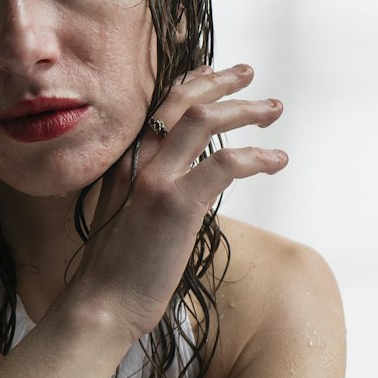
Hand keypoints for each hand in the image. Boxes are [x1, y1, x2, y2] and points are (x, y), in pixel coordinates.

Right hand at [72, 64, 286, 340]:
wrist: (102, 303)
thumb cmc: (117, 271)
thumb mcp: (126, 217)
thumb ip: (150, 192)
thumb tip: (187, 188)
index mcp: (122, 162)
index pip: (157, 105)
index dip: (189, 83)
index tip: (213, 74)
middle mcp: (135, 160)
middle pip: (182, 100)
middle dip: (221, 82)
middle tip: (250, 75)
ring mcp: (155, 179)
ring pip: (205, 120)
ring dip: (245, 110)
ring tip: (273, 110)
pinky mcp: (176, 203)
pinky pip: (225, 164)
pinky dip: (256, 157)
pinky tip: (275, 162)